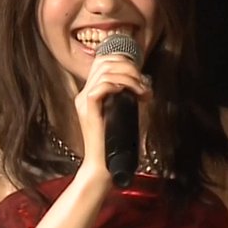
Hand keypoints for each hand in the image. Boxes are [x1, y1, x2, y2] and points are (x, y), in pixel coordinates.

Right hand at [72, 53, 150, 169]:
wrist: (105, 166)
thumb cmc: (117, 143)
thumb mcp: (125, 114)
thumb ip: (129, 96)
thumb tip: (144, 81)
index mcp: (91, 93)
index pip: (102, 62)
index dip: (123, 61)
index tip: (141, 76)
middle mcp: (84, 94)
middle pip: (103, 62)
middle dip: (129, 67)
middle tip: (143, 83)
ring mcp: (84, 102)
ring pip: (104, 72)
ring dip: (129, 78)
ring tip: (141, 91)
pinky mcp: (87, 110)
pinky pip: (100, 87)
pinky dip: (119, 86)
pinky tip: (131, 95)